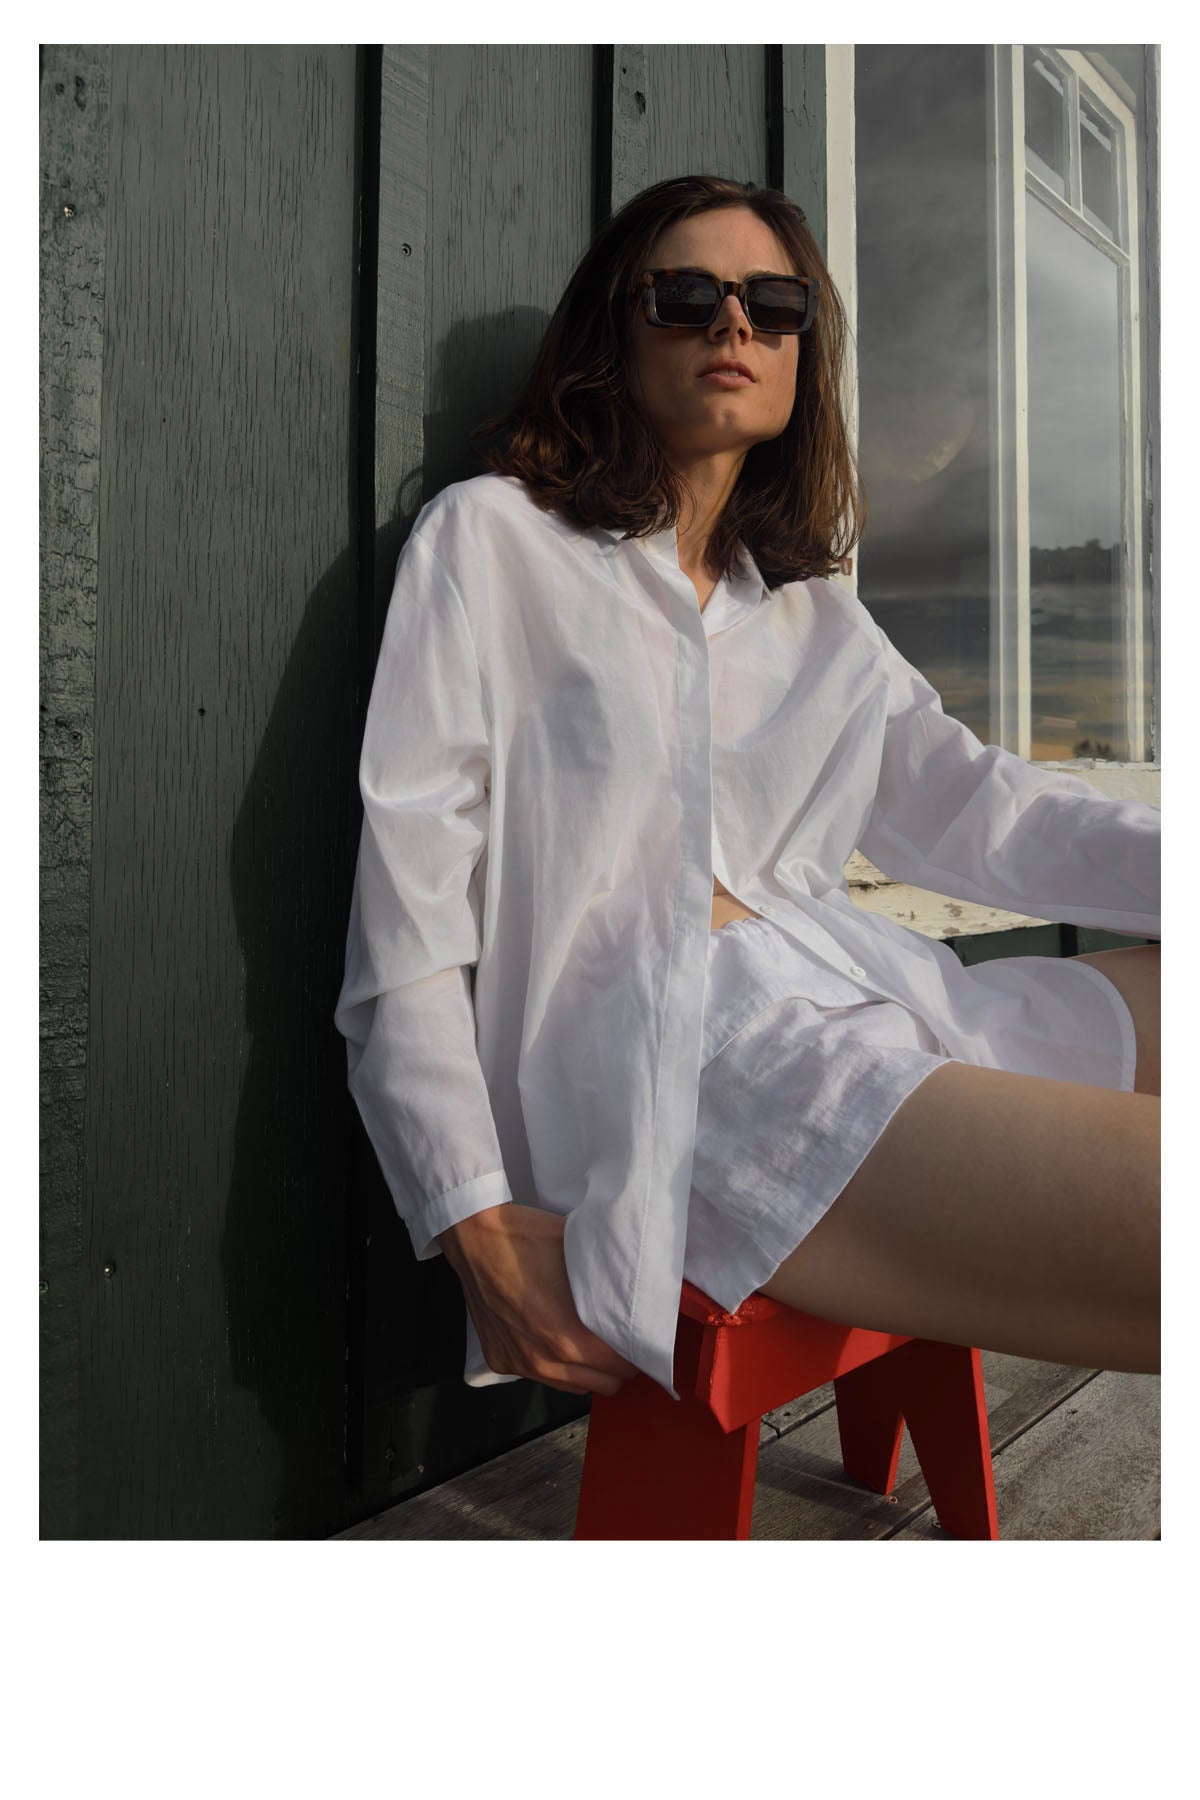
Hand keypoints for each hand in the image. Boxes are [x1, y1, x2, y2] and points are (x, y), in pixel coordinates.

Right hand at [437, 1204, 640, 1396]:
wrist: (476, 1237)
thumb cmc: (527, 1239)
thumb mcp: (581, 1256)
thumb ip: (608, 1285)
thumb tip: (636, 1294)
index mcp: (566, 1337)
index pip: (621, 1367)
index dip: (635, 1351)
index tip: (636, 1337)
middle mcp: (542, 1359)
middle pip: (603, 1385)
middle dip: (615, 1364)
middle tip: (616, 1339)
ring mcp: (519, 1364)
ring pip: (572, 1386)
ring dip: (586, 1370)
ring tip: (588, 1341)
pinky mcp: (500, 1360)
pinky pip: (541, 1377)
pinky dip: (554, 1364)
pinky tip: (553, 1336)